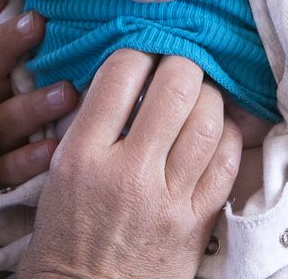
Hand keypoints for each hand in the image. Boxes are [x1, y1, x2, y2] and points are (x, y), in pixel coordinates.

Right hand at [0, 0, 76, 187]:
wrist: (74, 196)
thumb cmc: (86, 119)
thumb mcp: (77, 71)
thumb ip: (72, 35)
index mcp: (7, 70)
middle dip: (8, 42)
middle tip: (38, 22)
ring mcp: (2, 137)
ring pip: (2, 118)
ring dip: (32, 104)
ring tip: (67, 92)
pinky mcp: (9, 175)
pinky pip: (8, 168)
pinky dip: (29, 158)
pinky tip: (54, 150)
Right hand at [17, 51, 242, 277]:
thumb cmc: (64, 236)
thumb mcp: (58, 173)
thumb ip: (88, 126)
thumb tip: (126, 79)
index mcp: (82, 155)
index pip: (121, 74)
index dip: (138, 51)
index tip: (142, 54)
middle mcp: (127, 172)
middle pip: (176, 87)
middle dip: (182, 65)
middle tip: (179, 68)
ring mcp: (167, 198)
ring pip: (209, 120)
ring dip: (210, 97)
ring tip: (200, 96)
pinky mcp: (196, 221)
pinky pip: (228, 162)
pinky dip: (229, 136)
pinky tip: (217, 132)